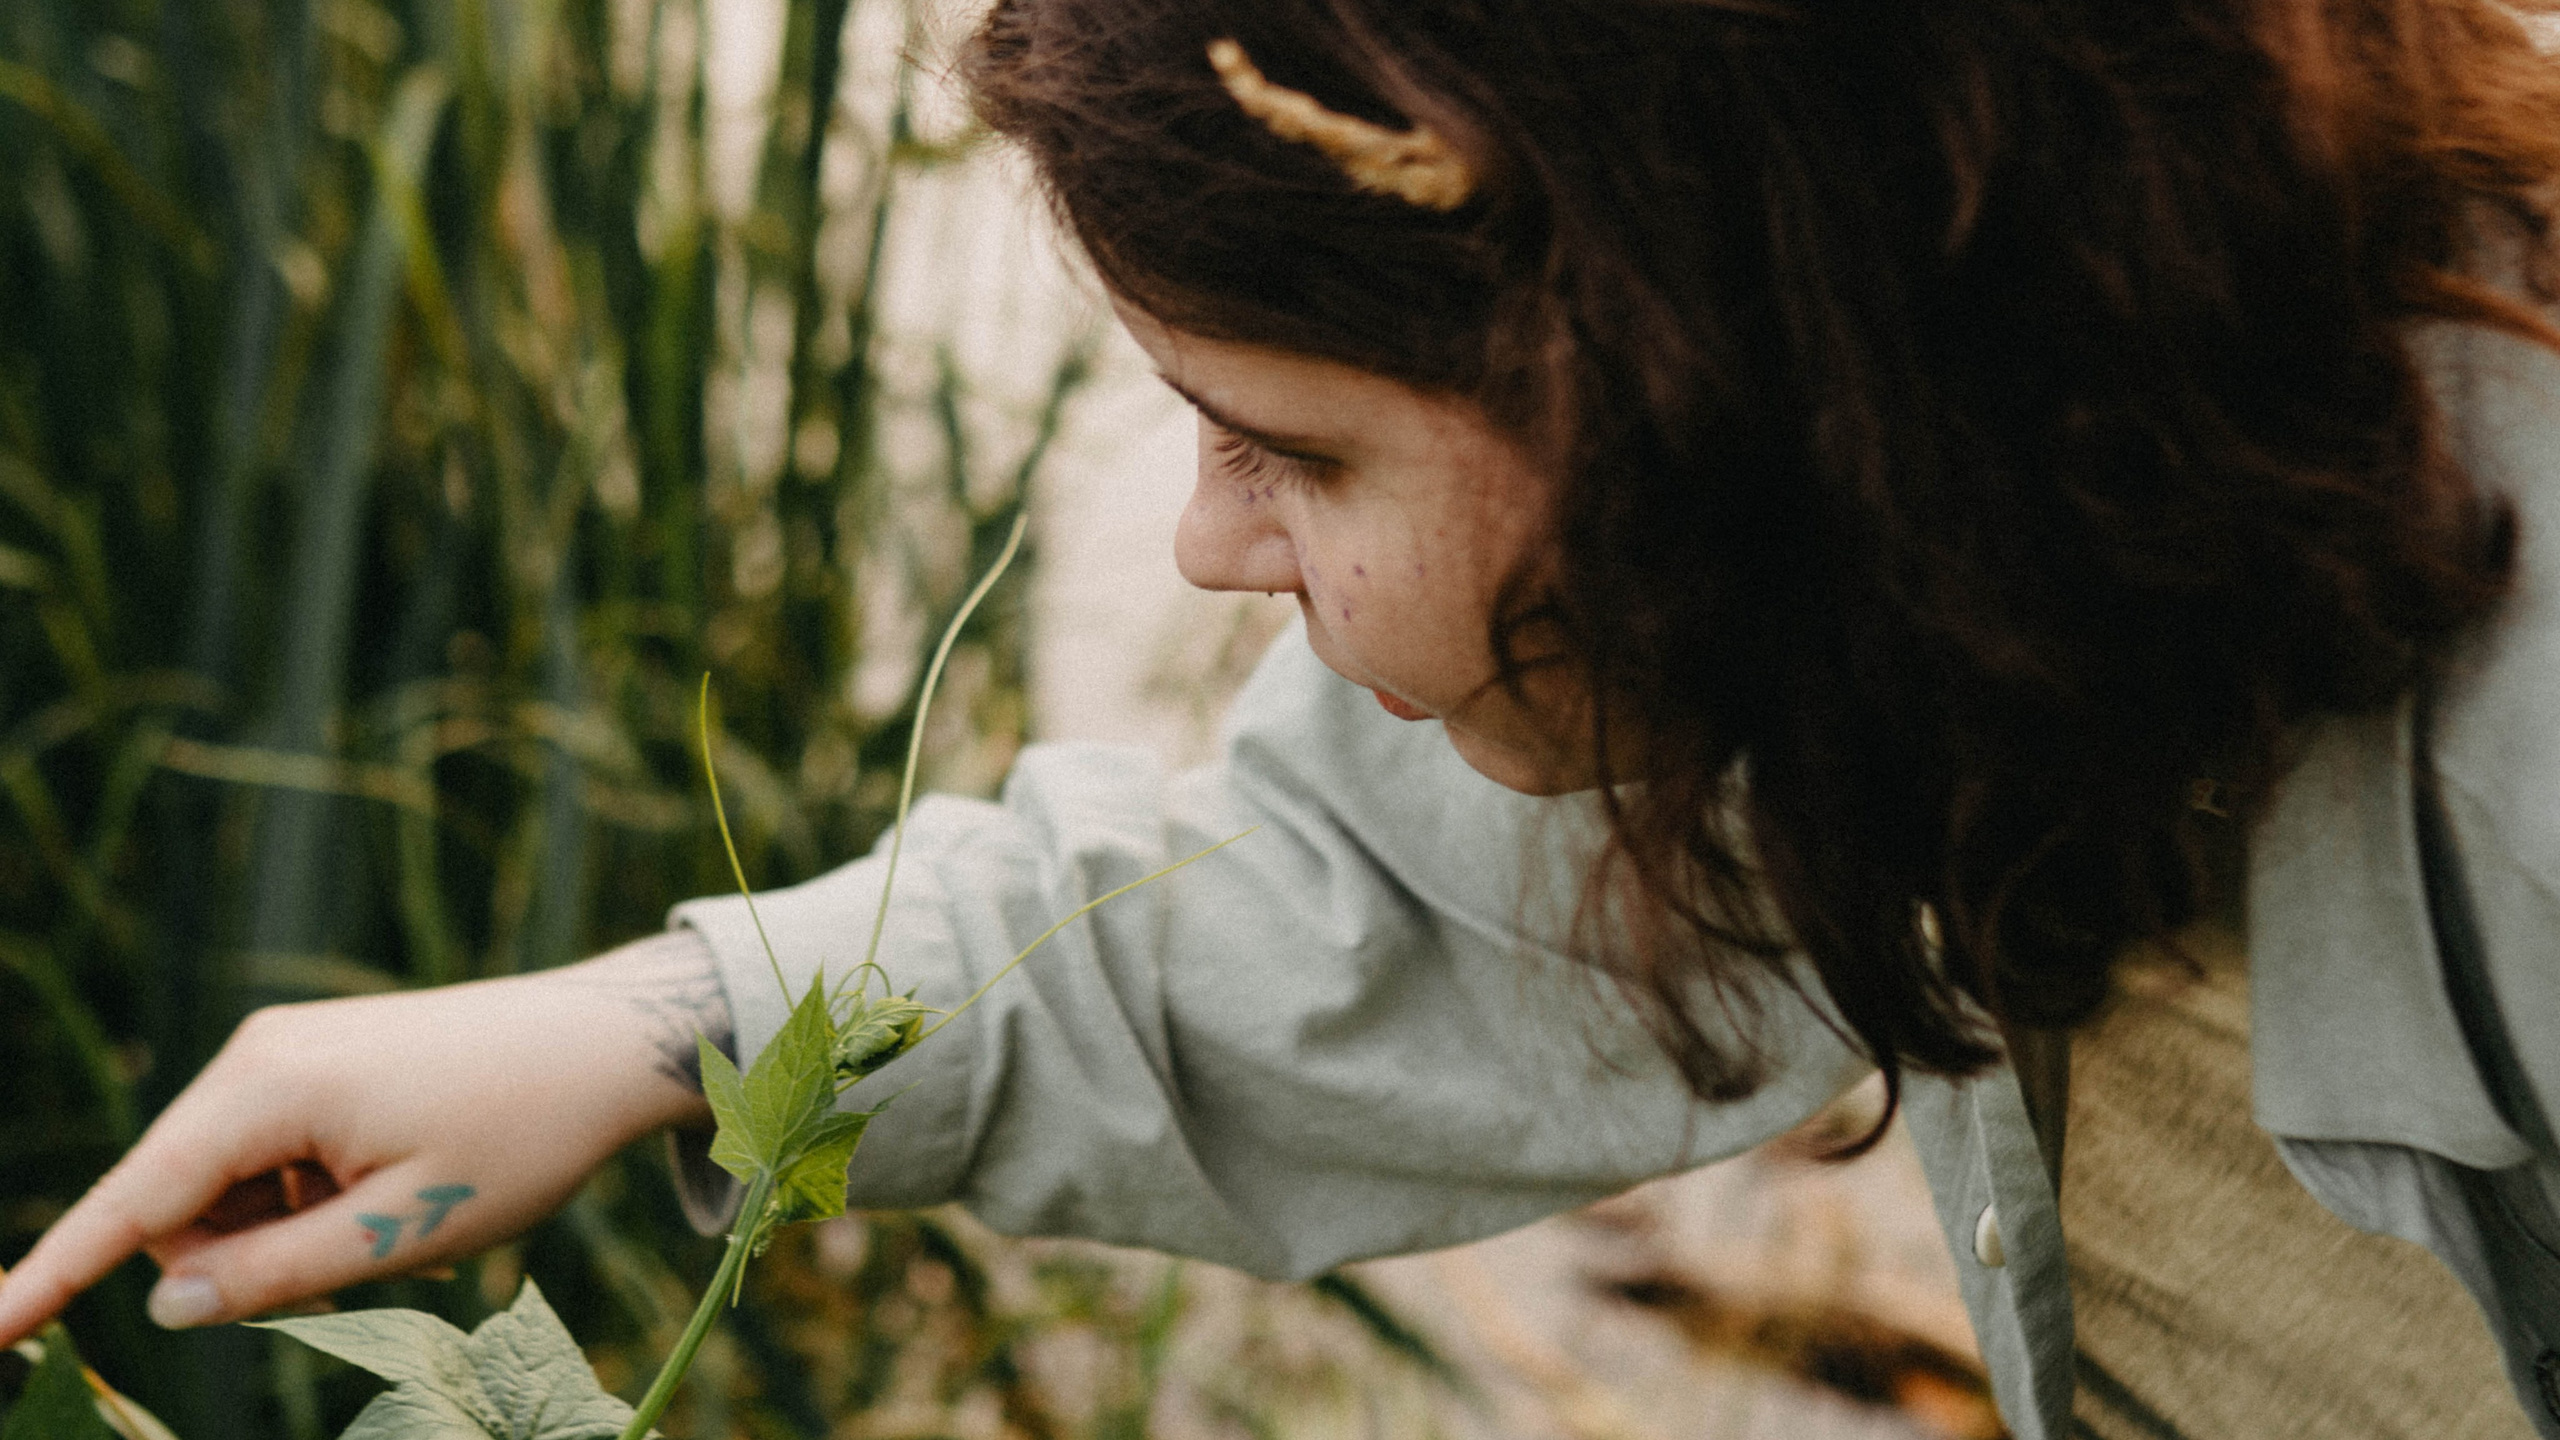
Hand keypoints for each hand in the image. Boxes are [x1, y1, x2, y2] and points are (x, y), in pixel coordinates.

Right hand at [0, 932, 726, 1344]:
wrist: (609, 1042)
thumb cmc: (524, 1132)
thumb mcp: (405, 1229)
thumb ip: (279, 1273)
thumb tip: (168, 1304)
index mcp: (270, 1086)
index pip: (133, 1199)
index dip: (54, 1273)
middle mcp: (258, 1054)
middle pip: (179, 1201)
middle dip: (238, 1258)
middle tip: (357, 1265)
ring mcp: (286, 1050)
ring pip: (227, 1187)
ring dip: (283, 1230)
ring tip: (396, 1215)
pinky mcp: (315, 1059)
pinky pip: (270, 1157)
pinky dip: (310, 1197)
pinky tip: (393, 1187)